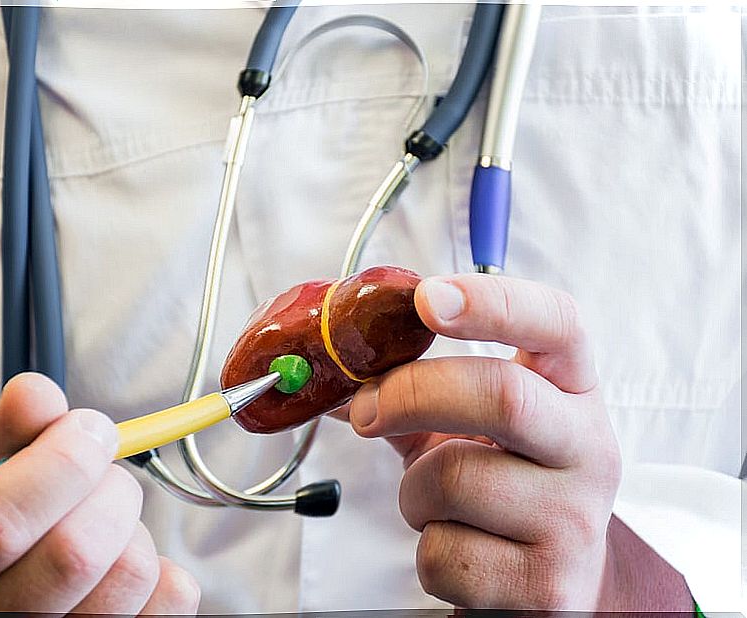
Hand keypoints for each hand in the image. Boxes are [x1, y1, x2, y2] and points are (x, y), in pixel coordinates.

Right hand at [0, 373, 200, 613]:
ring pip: (130, 574)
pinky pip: (170, 600)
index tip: (89, 429)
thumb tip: (37, 396)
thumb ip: (1, 437)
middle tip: (101, 473)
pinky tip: (122, 560)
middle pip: (75, 554)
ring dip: (133, 527)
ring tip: (103, 520)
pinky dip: (164, 568)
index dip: (59, 464)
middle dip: (108, 487)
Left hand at [348, 274, 690, 609]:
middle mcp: (589, 448)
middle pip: (502, 396)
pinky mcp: (551, 586)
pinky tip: (457, 547)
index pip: (557, 323)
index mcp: (572, 391)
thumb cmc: (498, 485)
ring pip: (455, 481)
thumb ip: (415, 389)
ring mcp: (576, 520)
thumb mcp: (469, 426)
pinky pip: (446, 554)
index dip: (493, 300)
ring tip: (435, 503)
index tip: (426, 298)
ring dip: (413, 492)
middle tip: (366, 411)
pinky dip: (426, 551)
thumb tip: (333, 370)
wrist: (546, 579)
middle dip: (412, 394)